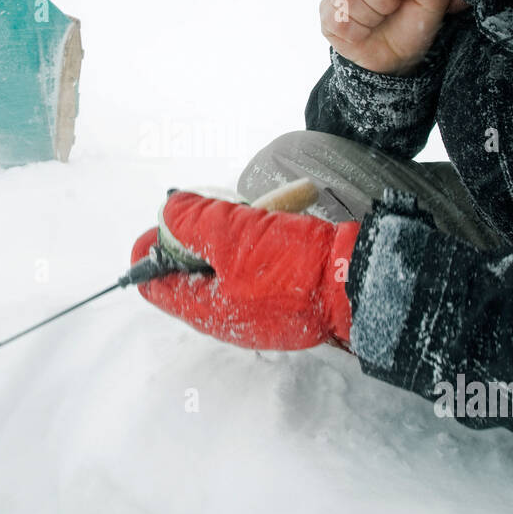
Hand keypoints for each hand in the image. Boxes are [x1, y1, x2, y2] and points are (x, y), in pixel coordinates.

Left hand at [130, 192, 360, 350]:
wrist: (360, 285)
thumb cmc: (293, 266)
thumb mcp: (234, 235)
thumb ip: (192, 222)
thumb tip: (168, 213)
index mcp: (205, 310)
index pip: (155, 284)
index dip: (152, 248)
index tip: (167, 217)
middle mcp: (227, 315)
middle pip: (192, 269)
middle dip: (203, 231)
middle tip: (220, 205)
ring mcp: (257, 307)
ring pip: (232, 259)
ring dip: (245, 225)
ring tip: (274, 199)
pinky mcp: (285, 296)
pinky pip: (264, 262)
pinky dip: (271, 234)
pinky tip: (292, 206)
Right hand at [319, 0, 450, 73]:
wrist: (400, 58)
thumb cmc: (417, 22)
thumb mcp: (435, 0)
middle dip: (383, 1)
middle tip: (391, 10)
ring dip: (370, 18)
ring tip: (378, 21)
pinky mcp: (327, 15)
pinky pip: (336, 20)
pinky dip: (357, 33)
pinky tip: (364, 32)